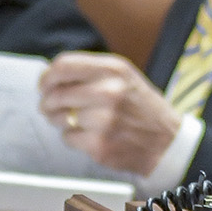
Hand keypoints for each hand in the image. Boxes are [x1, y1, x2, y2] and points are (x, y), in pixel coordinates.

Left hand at [38, 52, 182, 177]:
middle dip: (48, 103)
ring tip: (81, 122)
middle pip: (55, 93)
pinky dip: (74, 138)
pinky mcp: (99, 144)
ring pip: (57, 117)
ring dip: (61, 121)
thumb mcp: (125, 77)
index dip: (47, 77)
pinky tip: (92, 136)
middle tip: (53, 108)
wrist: (167, 142)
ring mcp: (104, 119)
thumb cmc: (142, 108)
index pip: (63, 65)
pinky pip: (67, 138)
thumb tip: (50, 76)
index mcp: (115, 69)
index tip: (44, 85)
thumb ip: (91, 72)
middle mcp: (110, 91)